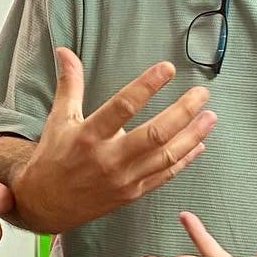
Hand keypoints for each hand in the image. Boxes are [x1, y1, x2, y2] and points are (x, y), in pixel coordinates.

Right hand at [11, 48, 214, 233]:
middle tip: (202, 93)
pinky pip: (165, 176)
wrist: (46, 205)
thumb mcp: (58, 119)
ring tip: (210, 116)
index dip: (147, 86)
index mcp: (89, 136)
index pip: (123, 107)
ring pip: (166, 156)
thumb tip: (65, 51)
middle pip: (155, 134)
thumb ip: (69, 84)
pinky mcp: (132, 193)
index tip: (167, 68)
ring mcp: (124, 179)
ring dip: (192, 136)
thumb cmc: (53, 157)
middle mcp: (109, 159)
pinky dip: (185, 160)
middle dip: (183, 112)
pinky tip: (199, 144)